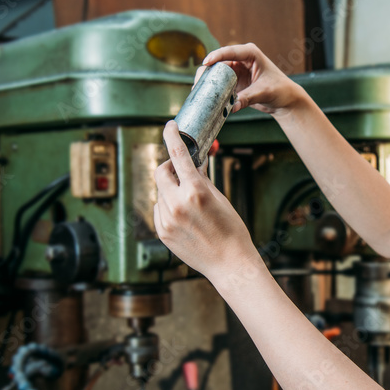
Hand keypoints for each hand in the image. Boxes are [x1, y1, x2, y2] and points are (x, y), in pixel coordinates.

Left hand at [153, 120, 260, 281]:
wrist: (229, 263)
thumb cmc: (231, 232)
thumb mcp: (220, 198)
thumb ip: (201, 180)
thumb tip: (193, 164)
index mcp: (195, 191)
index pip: (177, 155)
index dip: (171, 136)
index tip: (168, 127)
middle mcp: (177, 204)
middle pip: (160, 172)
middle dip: (168, 168)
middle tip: (179, 170)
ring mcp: (167, 220)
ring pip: (160, 193)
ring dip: (171, 191)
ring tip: (190, 205)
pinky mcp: (162, 232)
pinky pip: (158, 210)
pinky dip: (167, 207)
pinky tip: (184, 218)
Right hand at [195, 43, 306, 117]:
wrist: (285, 100)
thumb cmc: (280, 90)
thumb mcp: (264, 92)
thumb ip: (248, 98)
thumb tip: (232, 108)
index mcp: (250, 53)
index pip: (230, 52)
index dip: (217, 56)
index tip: (206, 63)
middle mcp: (241, 60)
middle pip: (219, 62)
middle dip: (207, 72)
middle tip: (198, 84)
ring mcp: (236, 71)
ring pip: (216, 73)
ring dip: (207, 81)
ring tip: (197, 91)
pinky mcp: (233, 82)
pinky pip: (219, 84)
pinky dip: (213, 90)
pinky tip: (204, 97)